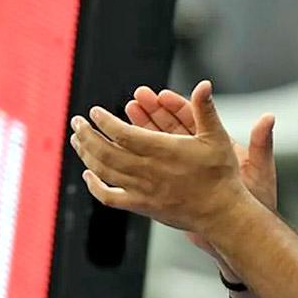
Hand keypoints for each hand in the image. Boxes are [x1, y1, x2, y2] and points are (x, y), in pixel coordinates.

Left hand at [70, 81, 252, 234]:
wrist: (221, 213)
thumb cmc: (220, 174)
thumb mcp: (217, 137)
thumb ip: (205, 109)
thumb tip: (205, 83)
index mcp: (162, 150)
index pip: (122, 134)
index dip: (104, 122)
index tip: (94, 112)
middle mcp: (147, 170)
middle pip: (106, 151)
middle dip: (87, 135)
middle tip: (76, 122)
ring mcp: (142, 190)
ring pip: (104, 171)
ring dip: (86, 154)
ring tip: (77, 140)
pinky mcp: (142, 206)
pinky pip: (110, 198)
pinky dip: (95, 186)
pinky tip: (88, 174)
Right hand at [125, 86, 276, 256]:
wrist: (244, 230)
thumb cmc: (256, 201)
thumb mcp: (260, 169)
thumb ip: (261, 143)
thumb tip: (268, 117)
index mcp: (219, 146)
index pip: (194, 120)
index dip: (177, 106)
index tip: (161, 95)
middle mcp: (201, 155)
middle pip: (172, 128)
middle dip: (153, 113)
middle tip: (136, 99)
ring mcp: (187, 170)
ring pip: (160, 146)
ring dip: (142, 132)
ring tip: (124, 118)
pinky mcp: (177, 187)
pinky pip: (155, 169)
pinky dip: (140, 160)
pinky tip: (124, 152)